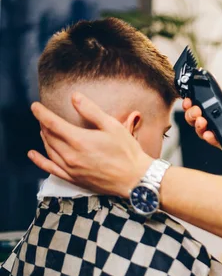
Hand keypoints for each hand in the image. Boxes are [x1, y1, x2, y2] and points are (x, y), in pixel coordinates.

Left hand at [28, 92, 152, 197]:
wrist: (134, 178)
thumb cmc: (126, 151)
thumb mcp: (112, 126)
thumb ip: (91, 111)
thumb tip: (74, 97)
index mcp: (79, 140)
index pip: (53, 123)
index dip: (42, 113)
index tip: (35, 106)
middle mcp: (71, 155)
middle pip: (49, 136)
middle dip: (44, 124)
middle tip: (43, 116)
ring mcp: (70, 168)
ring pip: (49, 150)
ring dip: (44, 138)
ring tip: (43, 129)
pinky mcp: (73, 178)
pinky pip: (51, 168)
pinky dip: (40, 160)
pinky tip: (33, 155)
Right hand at [183, 93, 221, 166]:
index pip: (206, 103)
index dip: (195, 100)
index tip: (191, 97)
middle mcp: (219, 120)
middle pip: (198, 116)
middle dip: (192, 112)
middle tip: (196, 110)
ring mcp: (220, 132)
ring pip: (201, 128)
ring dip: (197, 124)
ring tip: (201, 120)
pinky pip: (212, 140)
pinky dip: (208, 136)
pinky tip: (208, 133)